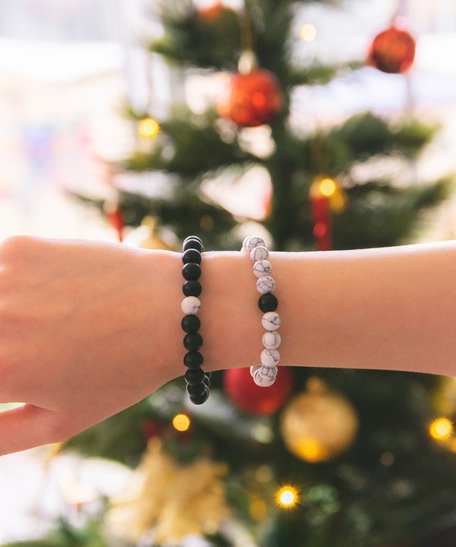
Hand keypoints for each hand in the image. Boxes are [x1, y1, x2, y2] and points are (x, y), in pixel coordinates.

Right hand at [0, 236, 181, 454]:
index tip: (14, 371)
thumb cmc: (122, 372)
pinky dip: (6, 285)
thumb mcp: (61, 421)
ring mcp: (4, 277)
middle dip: (0, 349)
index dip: (1, 375)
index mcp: (1, 370)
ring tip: (43, 326)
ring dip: (4, 313)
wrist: (169, 309)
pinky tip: (43, 295)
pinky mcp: (19, 247)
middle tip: (29, 348)